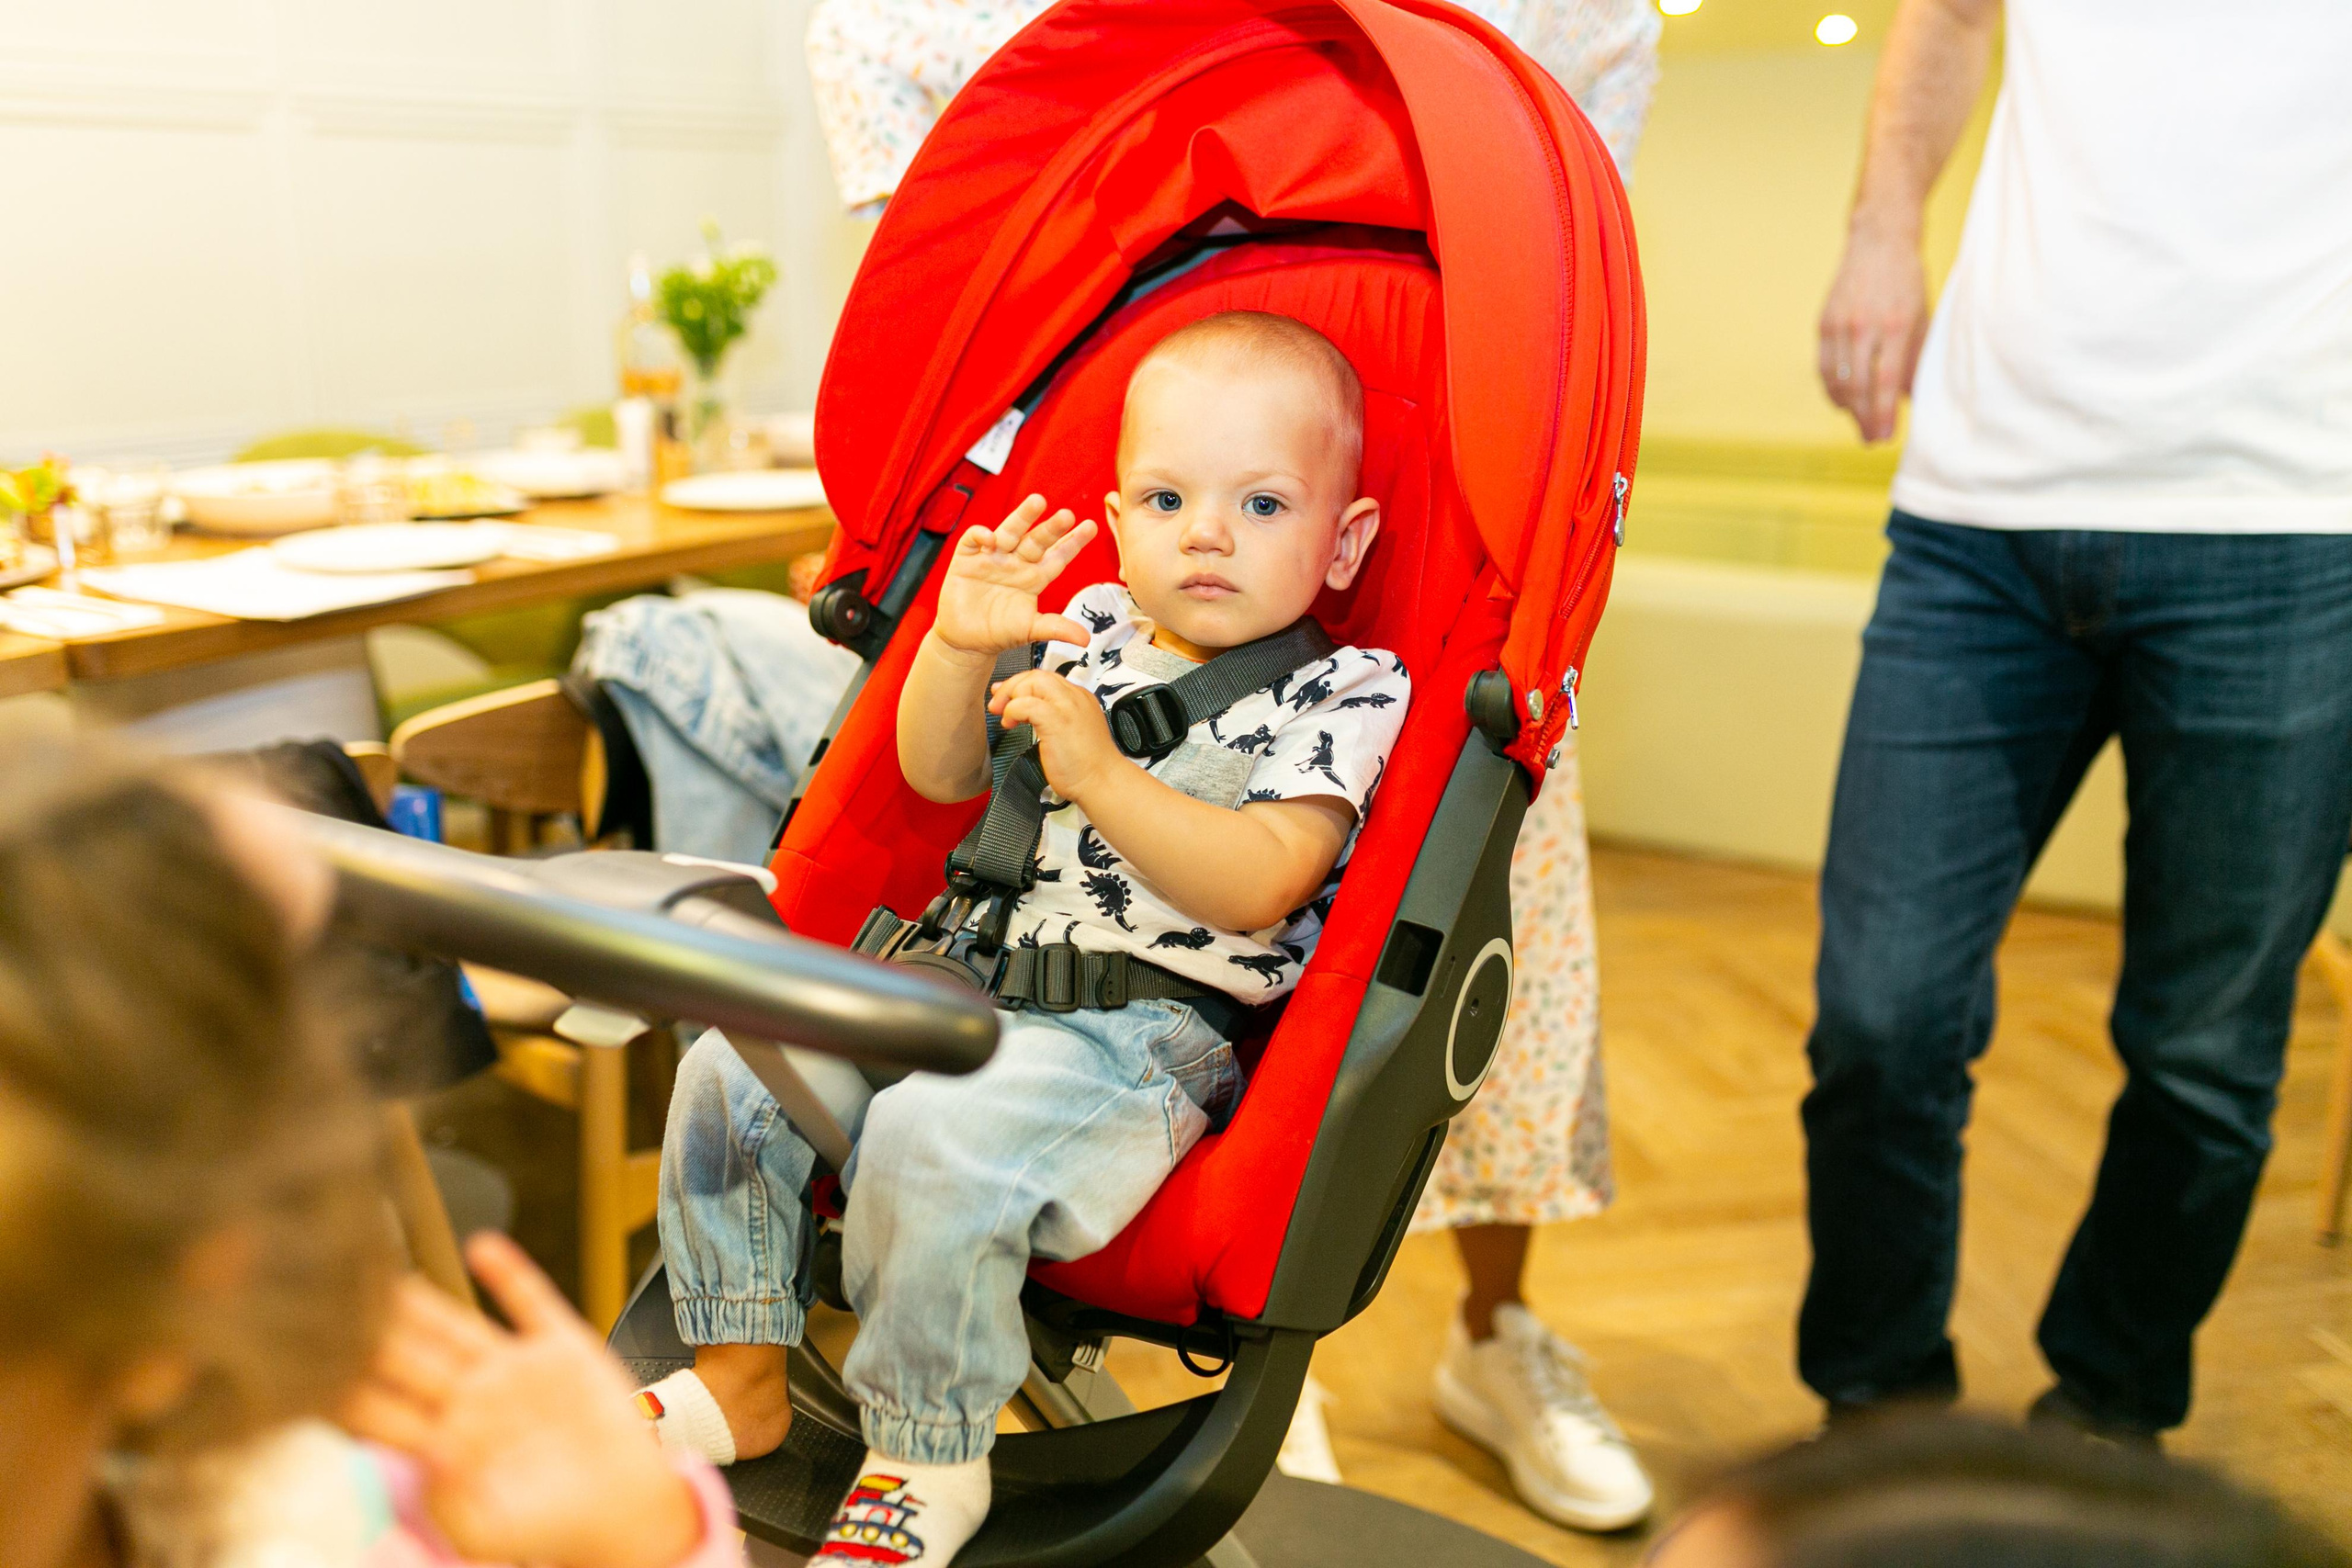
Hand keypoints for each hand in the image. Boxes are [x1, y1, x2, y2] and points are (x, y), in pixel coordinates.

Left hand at [342, 1234, 703, 1567]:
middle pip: (407, 1358)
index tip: (303, 1365)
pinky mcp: (560, 1348)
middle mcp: (471, 1398)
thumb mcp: (485, 1531)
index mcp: (443, 1442)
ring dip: (421, 1301)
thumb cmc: (548, 1532)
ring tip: (382, 1272)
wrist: (619, 1511)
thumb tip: (429, 1453)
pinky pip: (530, 1301)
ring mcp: (513, 1370)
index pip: (383, 1408)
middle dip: (368, 1334)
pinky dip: (508, 1274)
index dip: (345, 1389)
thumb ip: (450, 1502)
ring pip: (455, 1326)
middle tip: (323, 1297)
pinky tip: (482, 1247)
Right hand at [932, 494, 1097, 661]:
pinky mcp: (967, 559)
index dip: (1073, 542)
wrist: (966, 641)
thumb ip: (1056, 628)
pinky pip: (974, 540)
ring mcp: (993, 558)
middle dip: (1052, 527)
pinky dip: (981, 535)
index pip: (1058, 556)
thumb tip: (1085, 640)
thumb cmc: (1000, 632)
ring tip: (1038, 503)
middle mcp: (1017, 562)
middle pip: (1037, 540)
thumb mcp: (1031, 630)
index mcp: (1035, 577)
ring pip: (1010, 532)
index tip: (1091, 527)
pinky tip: (991, 537)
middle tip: (1068, 515)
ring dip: (1022, 517)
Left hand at [989, 667, 1128, 803]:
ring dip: (1011, 695)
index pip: (1046, 679)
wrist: (1102, 782)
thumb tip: (1026, 712)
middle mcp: (1075, 698)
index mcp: (1079, 699)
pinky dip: (1013, 710)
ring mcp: (1067, 707)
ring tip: (1004, 716)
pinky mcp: (1057, 721)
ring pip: (1033, 681)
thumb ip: (1053, 718)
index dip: (1022, 685)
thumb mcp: (1071, 733)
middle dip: (1012, 686)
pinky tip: (1011, 724)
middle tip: (998, 704)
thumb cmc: (1087, 767)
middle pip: (1038, 675)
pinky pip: (1027, 703)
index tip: (1007, 696)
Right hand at [1818, 221, 1929, 443]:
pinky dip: (1831, 389)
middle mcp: (1864, 325)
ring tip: (1859, 425)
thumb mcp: (1923, 316)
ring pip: (1836, 381)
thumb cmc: (1908, 280)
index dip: (1882, 413)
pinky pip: (1824, 367)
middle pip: (1858, 386)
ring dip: (1847, 409)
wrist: (1879, 240)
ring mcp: (1840, 324)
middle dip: (1864, 419)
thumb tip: (1911, 399)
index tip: (1885, 437)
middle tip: (1872, 440)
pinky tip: (1842, 402)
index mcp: (1896, 325)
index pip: (1885, 381)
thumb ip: (1916, 358)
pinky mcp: (1824, 322)